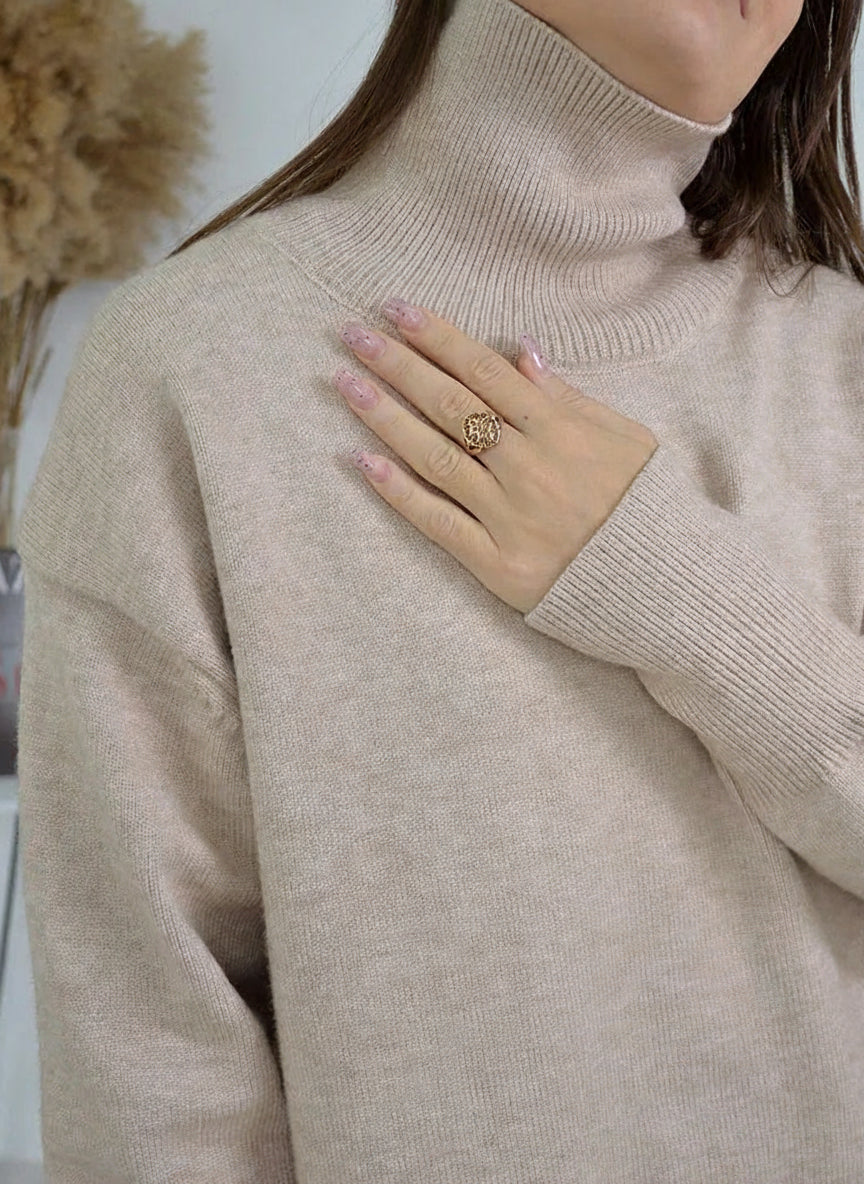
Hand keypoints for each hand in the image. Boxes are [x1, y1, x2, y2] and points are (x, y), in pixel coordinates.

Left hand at [335, 300, 658, 613]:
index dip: (438, 338)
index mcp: (560, 430)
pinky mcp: (497, 564)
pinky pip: (438, 522)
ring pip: (436, 457)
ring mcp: (509, 517)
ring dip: (386, 418)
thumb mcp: (626, 439)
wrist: (668, 586)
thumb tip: (521, 351)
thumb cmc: (647, 506)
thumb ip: (569, 398)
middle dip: (399, 366)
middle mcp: (528, 468)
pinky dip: (398, 492)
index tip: (396, 311)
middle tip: (352, 336)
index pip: (485, 372)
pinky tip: (362, 461)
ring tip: (346, 385)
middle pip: (452, 407)